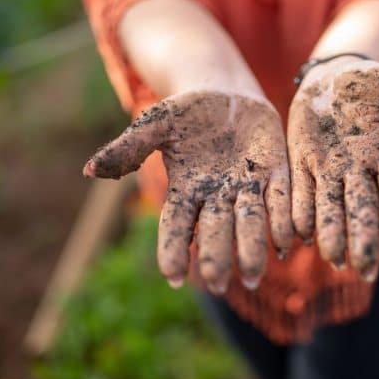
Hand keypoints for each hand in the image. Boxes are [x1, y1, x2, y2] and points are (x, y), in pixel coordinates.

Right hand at [83, 91, 292, 292]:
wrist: (225, 94)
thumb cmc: (185, 114)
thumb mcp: (155, 125)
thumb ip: (128, 149)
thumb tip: (89, 170)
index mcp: (185, 190)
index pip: (176, 226)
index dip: (174, 250)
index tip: (174, 276)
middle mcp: (216, 196)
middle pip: (215, 230)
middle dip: (216, 256)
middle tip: (218, 284)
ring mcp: (246, 187)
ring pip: (250, 221)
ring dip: (252, 248)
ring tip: (254, 275)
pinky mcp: (274, 172)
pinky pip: (280, 198)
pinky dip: (284, 218)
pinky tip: (289, 241)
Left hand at [288, 59, 378, 279]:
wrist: (334, 76)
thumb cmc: (377, 85)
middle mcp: (360, 171)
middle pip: (362, 210)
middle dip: (364, 239)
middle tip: (365, 272)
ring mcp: (330, 170)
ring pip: (330, 208)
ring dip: (331, 233)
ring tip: (332, 260)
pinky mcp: (303, 163)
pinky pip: (301, 191)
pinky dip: (300, 212)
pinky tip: (298, 234)